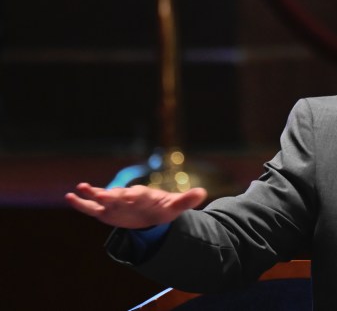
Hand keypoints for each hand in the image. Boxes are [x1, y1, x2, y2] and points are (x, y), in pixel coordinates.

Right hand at [65, 183, 207, 228]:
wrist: (152, 213)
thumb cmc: (163, 209)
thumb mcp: (176, 206)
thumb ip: (187, 199)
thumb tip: (202, 193)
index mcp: (143, 195)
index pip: (137, 195)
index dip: (134, 196)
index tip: (128, 195)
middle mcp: (126, 197)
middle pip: (118, 196)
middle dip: (110, 194)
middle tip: (99, 192)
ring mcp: (114, 203)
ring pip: (102, 199)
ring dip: (91, 195)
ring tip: (79, 189)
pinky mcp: (105, 211)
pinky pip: (91, 208)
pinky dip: (81, 203)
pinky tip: (69, 197)